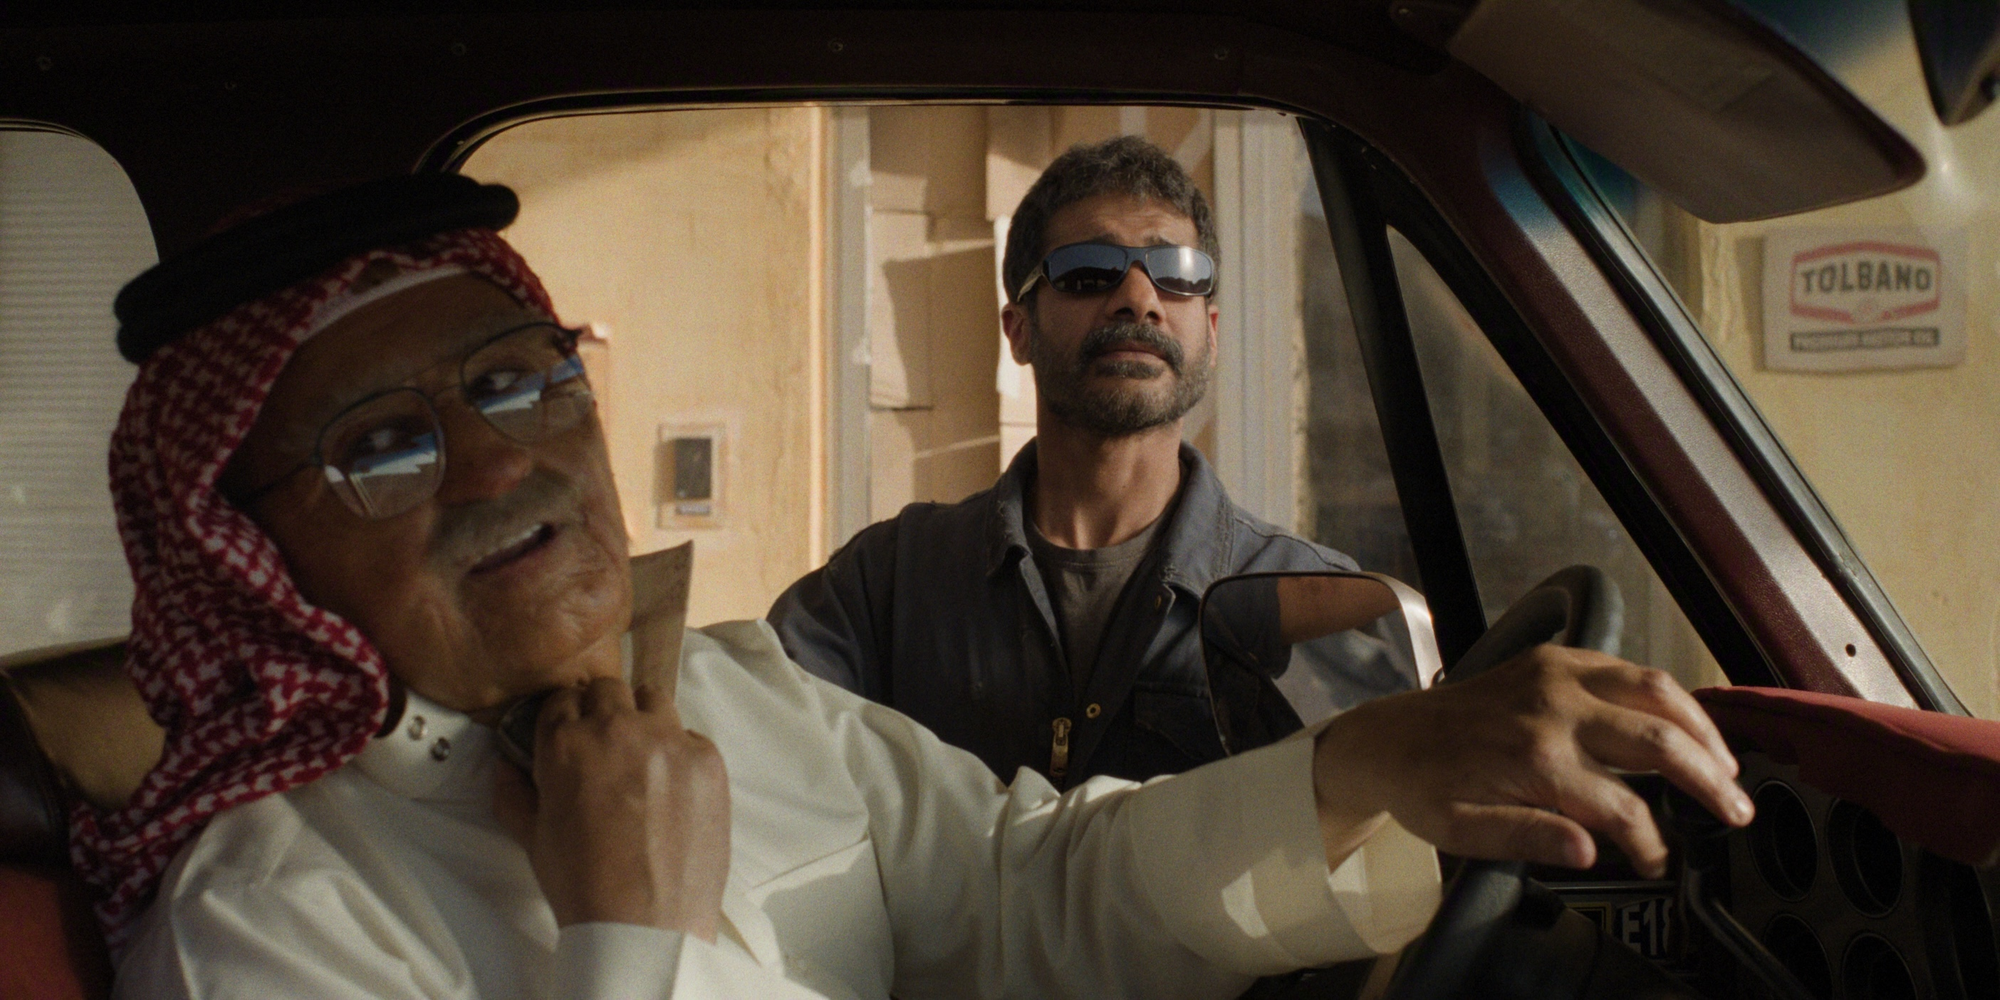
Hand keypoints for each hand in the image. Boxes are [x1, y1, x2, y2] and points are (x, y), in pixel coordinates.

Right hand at [493, 676, 730, 938]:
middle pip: (608, 689)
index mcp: (567, 744)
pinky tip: (672, 789)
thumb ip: (514, 793)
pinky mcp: (707, 759)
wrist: (645, 925)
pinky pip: (690, 736)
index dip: (564, 717)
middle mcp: (619, 730)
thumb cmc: (584, 885)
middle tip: (605, 747)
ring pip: (653, 699)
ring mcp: (669, 740)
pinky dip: (679, 753)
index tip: (570, 732)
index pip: (562, 699)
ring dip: (643, 718)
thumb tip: (505, 765)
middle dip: (602, 711)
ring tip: (641, 758)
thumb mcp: (533, 839)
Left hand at [1310, 645, 1752, 877]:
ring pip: (1656, 689)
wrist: (1386, 737)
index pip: (1622, 807)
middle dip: (1709, 778)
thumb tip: (1590, 849)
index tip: (1657, 862)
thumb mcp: (1463, 831)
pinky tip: (1685, 725)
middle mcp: (1553, 708)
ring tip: (1727, 767)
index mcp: (1533, 758)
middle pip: (1658, 739)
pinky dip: (1669, 696)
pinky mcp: (1554, 657)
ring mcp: (1557, 674)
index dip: (1651, 841)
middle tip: (1737, 810)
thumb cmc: (1425, 787)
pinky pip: (1629, 668)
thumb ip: (1529, 837)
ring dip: (1702, 729)